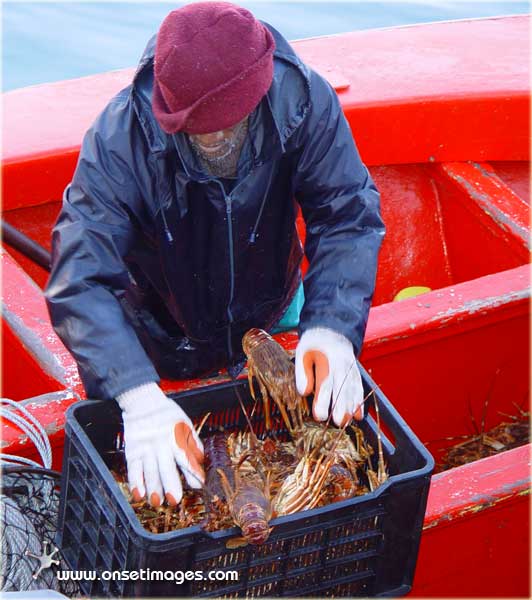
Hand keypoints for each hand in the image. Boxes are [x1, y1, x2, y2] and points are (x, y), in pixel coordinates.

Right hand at [117, 382, 203, 506]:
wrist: (142, 402)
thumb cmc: (167, 414)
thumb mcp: (185, 423)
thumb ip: (193, 442)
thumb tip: (201, 460)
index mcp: (176, 438)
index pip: (185, 457)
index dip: (192, 472)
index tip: (198, 485)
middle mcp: (161, 445)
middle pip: (166, 467)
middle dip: (170, 484)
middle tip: (175, 500)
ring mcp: (146, 449)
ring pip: (149, 471)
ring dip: (153, 488)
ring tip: (158, 502)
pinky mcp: (133, 451)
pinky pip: (133, 469)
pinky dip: (136, 483)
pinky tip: (139, 495)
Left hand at [295, 327, 363, 425]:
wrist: (332, 331)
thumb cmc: (314, 345)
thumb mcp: (302, 354)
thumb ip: (303, 373)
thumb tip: (304, 392)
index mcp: (326, 361)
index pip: (325, 385)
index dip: (323, 401)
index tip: (320, 416)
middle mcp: (341, 366)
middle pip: (342, 390)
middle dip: (341, 408)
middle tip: (338, 423)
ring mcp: (351, 370)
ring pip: (353, 390)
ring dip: (351, 407)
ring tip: (348, 422)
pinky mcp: (356, 373)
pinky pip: (359, 388)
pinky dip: (359, 402)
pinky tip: (358, 415)